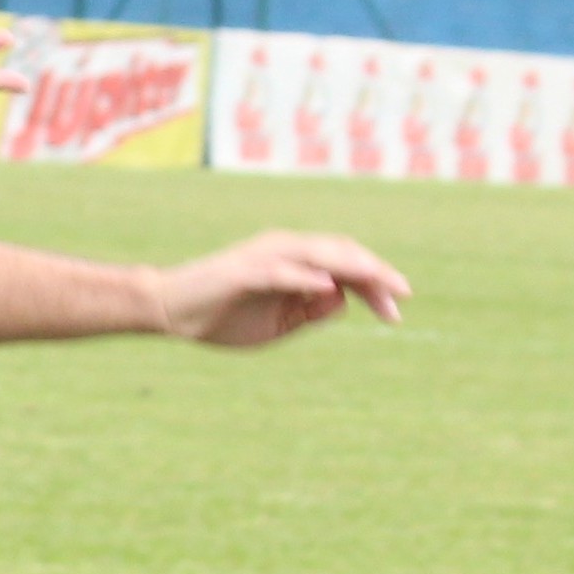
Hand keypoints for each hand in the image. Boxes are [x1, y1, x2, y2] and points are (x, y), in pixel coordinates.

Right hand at [154, 232, 409, 348]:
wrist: (171, 311)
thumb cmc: (223, 316)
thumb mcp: (279, 323)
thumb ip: (310, 312)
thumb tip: (343, 300)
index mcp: (295, 262)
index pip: (346, 266)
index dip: (375, 285)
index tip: (397, 313)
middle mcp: (284, 250)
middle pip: (341, 253)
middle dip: (375, 274)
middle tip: (402, 297)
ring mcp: (264, 256)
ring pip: (319, 254)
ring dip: (351, 267)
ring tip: (379, 280)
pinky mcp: (244, 270)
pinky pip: (281, 270)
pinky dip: (306, 276)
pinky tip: (329, 286)